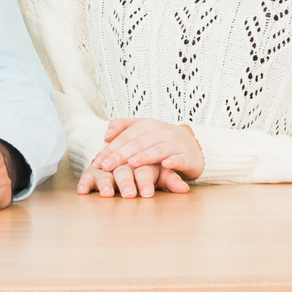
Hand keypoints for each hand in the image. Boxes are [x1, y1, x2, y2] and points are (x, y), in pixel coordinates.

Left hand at [76, 118, 200, 197]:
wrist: (193, 144)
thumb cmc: (161, 139)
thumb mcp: (142, 129)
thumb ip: (122, 128)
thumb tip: (106, 136)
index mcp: (146, 124)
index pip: (125, 137)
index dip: (111, 149)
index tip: (98, 162)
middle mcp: (160, 131)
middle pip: (137, 144)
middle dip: (120, 155)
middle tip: (106, 167)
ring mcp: (174, 143)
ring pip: (157, 150)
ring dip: (144, 157)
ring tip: (132, 163)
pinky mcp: (187, 155)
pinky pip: (179, 158)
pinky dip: (173, 161)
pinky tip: (165, 165)